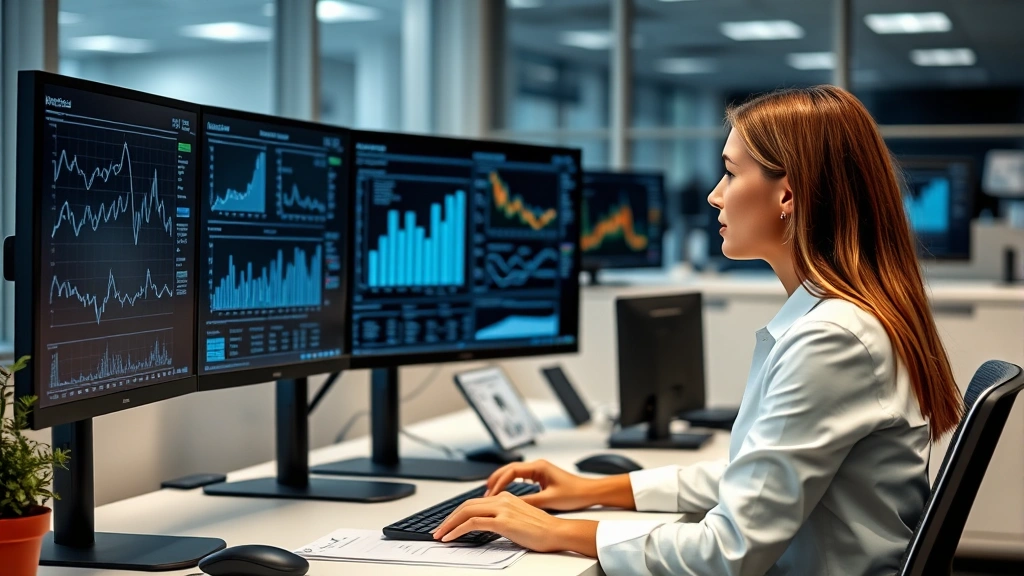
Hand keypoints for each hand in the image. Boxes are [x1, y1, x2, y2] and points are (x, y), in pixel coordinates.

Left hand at [433, 491, 597, 556]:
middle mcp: (502, 499)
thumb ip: (504, 518)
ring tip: (440, 535)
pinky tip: (451, 537)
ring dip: (449, 524)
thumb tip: (488, 526)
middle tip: (439, 529)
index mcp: (506, 497)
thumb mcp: (519, 520)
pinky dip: (457, 530)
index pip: (474, 502)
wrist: (558, 532)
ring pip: (466, 512)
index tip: (448, 523)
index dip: (458, 513)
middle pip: (466, 505)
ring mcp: (502, 509)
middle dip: (449, 518)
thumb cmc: (543, 530)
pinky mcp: (503, 521)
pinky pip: (472, 523)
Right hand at [484, 459, 598, 510]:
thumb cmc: (574, 494)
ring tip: (490, 492)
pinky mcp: (541, 476)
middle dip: (496, 480)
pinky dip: (510, 483)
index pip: (511, 471)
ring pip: (514, 472)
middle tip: (485, 493)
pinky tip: (505, 492)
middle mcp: (537, 465)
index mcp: (539, 467)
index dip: (498, 482)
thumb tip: (509, 505)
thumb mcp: (549, 500)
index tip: (490, 494)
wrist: (590, 492)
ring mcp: (539, 470)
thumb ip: (528, 501)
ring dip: (502, 481)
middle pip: (509, 469)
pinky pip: (521, 477)